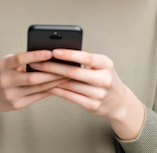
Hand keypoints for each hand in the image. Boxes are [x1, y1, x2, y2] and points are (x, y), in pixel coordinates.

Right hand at [0, 50, 69, 112]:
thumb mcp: (5, 62)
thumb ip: (22, 60)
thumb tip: (47, 56)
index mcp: (2, 66)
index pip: (20, 59)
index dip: (35, 55)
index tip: (49, 52)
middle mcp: (5, 81)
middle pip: (32, 77)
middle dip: (52, 72)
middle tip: (66, 67)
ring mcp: (10, 95)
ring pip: (37, 88)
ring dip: (54, 82)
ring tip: (66, 75)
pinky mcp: (16, 105)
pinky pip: (36, 97)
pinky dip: (48, 90)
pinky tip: (57, 85)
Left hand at [29, 49, 144, 139]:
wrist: (118, 101)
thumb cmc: (105, 78)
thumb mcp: (101, 65)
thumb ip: (85, 60)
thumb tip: (58, 53)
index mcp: (106, 64)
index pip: (86, 57)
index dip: (69, 54)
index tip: (53, 51)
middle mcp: (104, 79)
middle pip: (74, 72)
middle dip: (53, 67)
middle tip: (38, 62)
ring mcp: (99, 94)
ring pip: (69, 85)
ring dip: (51, 79)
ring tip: (38, 74)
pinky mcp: (92, 106)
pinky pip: (70, 96)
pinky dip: (56, 90)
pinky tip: (47, 86)